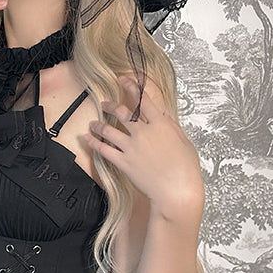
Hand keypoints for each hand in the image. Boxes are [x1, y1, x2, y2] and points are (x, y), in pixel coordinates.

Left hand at [84, 76, 204, 219]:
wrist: (177, 192)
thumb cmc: (186, 170)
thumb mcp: (185, 142)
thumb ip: (172, 126)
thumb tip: (163, 115)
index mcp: (161, 125)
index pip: (143, 100)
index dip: (132, 87)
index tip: (124, 79)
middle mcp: (144, 133)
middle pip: (122, 112)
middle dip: (110, 105)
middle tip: (104, 103)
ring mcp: (132, 148)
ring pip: (109, 130)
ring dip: (98, 124)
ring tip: (93, 123)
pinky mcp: (124, 163)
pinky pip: (104, 150)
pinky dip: (93, 143)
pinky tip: (87, 138)